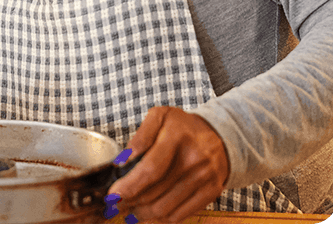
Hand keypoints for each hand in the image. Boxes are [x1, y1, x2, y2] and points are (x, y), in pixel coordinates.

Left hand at [108, 106, 229, 223]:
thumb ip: (141, 136)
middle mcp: (193, 159)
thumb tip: (123, 160)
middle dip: (130, 201)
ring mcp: (204, 178)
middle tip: (115, 204)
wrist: (219, 135)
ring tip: (128, 209)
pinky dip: (160, 219)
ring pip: (165, 208)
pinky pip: (180, 215)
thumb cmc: (182, 126)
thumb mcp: (160, 116)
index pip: (151, 168)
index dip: (130, 185)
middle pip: (155, 192)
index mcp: (177, 136)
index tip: (113, 194)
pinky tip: (147, 214)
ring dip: (142, 213)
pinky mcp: (211, 193)